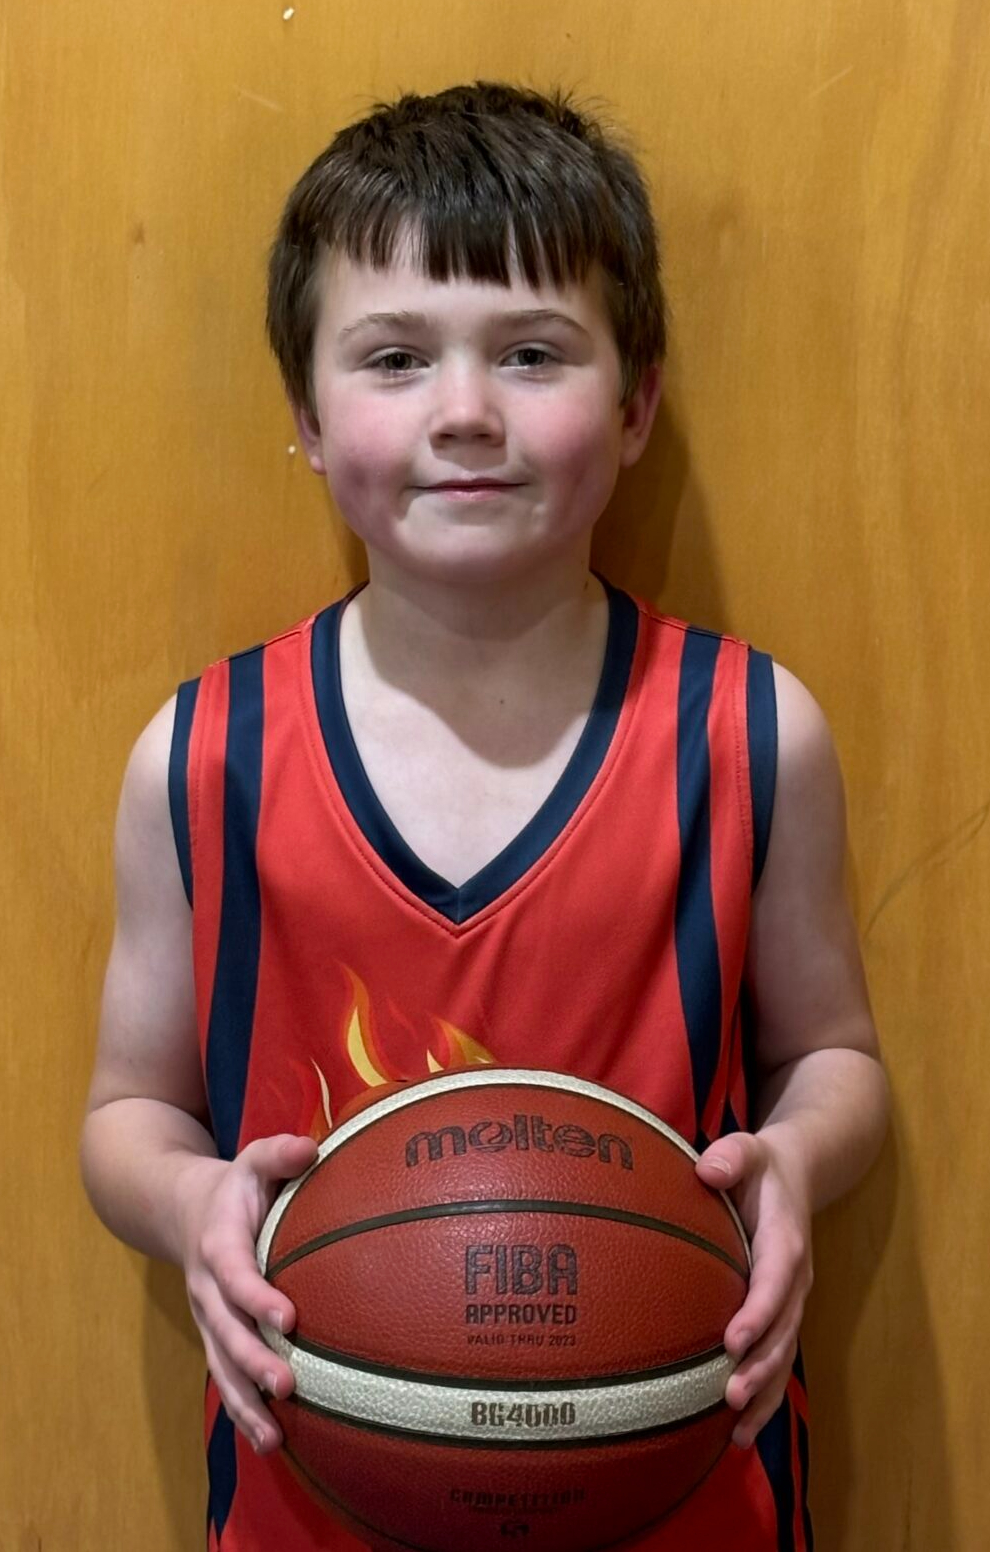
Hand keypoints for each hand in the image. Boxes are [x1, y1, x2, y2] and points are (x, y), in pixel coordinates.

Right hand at [177, 1134, 318, 1454]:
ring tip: (273, 1439)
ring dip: (245, 1403)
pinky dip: (242, 1412)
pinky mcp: (215, 1337)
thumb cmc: (237, 1186)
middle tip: (288, 1386)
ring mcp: (208, 1318)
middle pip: (226, 1332)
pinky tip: (270, 1444)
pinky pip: (225, 1379)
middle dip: (253, 1362)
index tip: (288, 1317)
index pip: (235, 1273)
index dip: (257, 1295)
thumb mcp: (253, 1160)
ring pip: (221, 1367)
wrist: (184, 1210)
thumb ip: (279, 1153)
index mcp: (219, 1243)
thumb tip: (309, 1147)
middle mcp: (207, 1288)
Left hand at [695, 1129, 812, 1448]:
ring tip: (738, 1431)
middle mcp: (794, 1279)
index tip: (734, 1340)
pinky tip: (739, 1432)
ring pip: (783, 1355)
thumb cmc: (759, 1165)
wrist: (795, 1173)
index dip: (759, 1312)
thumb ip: (731, 1155)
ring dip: (764, 1394)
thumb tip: (708, 1169)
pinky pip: (776, 1359)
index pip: (776, 1281)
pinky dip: (763, 1396)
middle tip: (730, 1396)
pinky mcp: (780, 1314)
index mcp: (786, 1241)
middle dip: (760, 1367)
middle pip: (783, 1330)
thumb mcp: (747, 1149)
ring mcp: (791, 1302)